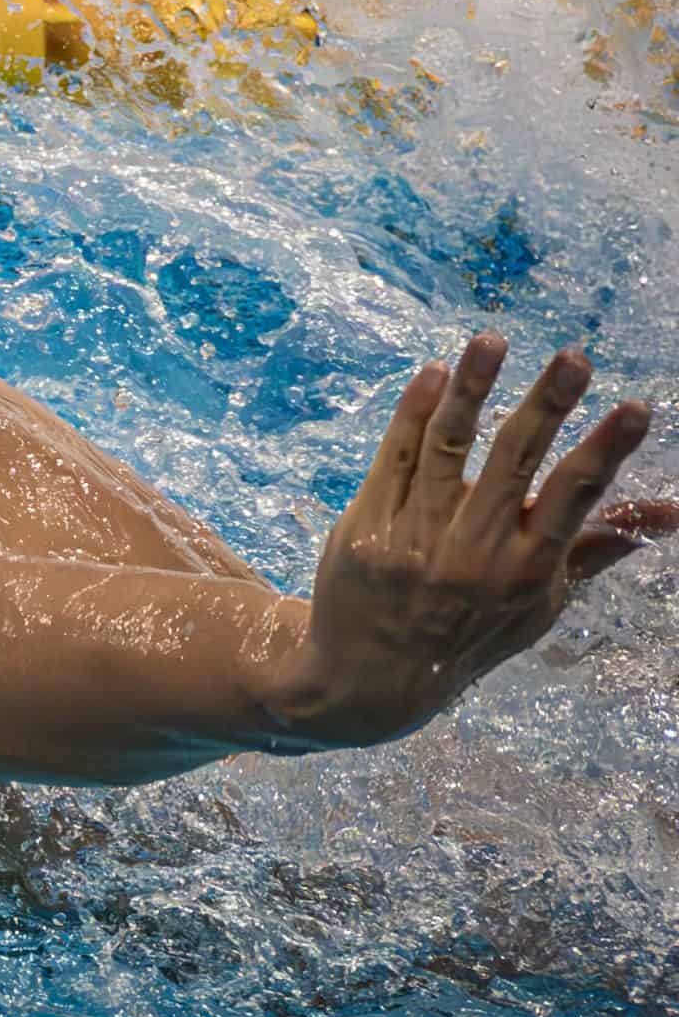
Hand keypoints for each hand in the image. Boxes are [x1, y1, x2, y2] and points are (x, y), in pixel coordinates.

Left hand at [269, 334, 665, 748]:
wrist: (371, 676)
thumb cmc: (470, 630)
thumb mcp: (540, 601)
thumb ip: (597, 549)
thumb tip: (671, 513)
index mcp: (527, 569)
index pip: (572, 498)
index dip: (604, 451)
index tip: (633, 407)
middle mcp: (475, 551)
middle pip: (513, 462)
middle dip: (546, 405)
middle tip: (573, 356)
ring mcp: (416, 535)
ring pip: (448, 447)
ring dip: (473, 388)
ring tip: (492, 340)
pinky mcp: (368, 523)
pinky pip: (396, 456)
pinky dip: (416, 411)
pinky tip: (434, 373)